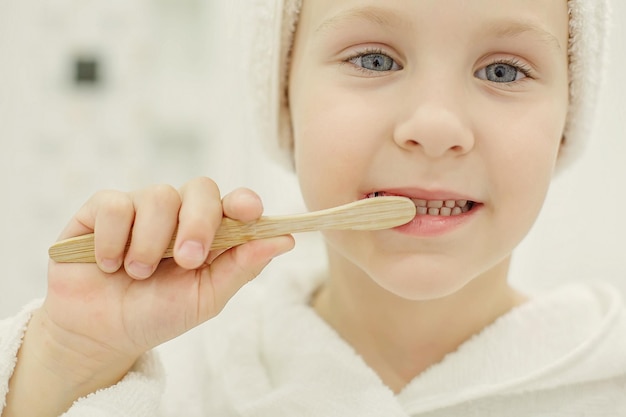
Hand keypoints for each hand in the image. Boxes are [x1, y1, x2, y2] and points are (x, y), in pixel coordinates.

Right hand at [2, 178, 293, 416]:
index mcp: (209, 232)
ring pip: (158, 196)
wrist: (101, 334)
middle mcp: (178, 213)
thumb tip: (286, 240)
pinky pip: (115, 204)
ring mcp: (141, 208)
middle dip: (199, 223)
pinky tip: (109, 264)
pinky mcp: (102, 209)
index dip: (244, 201)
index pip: (233, 203)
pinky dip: (114, 239)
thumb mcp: (205, 298)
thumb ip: (242, 267)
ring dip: (151, 242)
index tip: (250, 212)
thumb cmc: (157, 314)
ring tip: (139, 274)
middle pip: (201, 189)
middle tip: (187, 261)